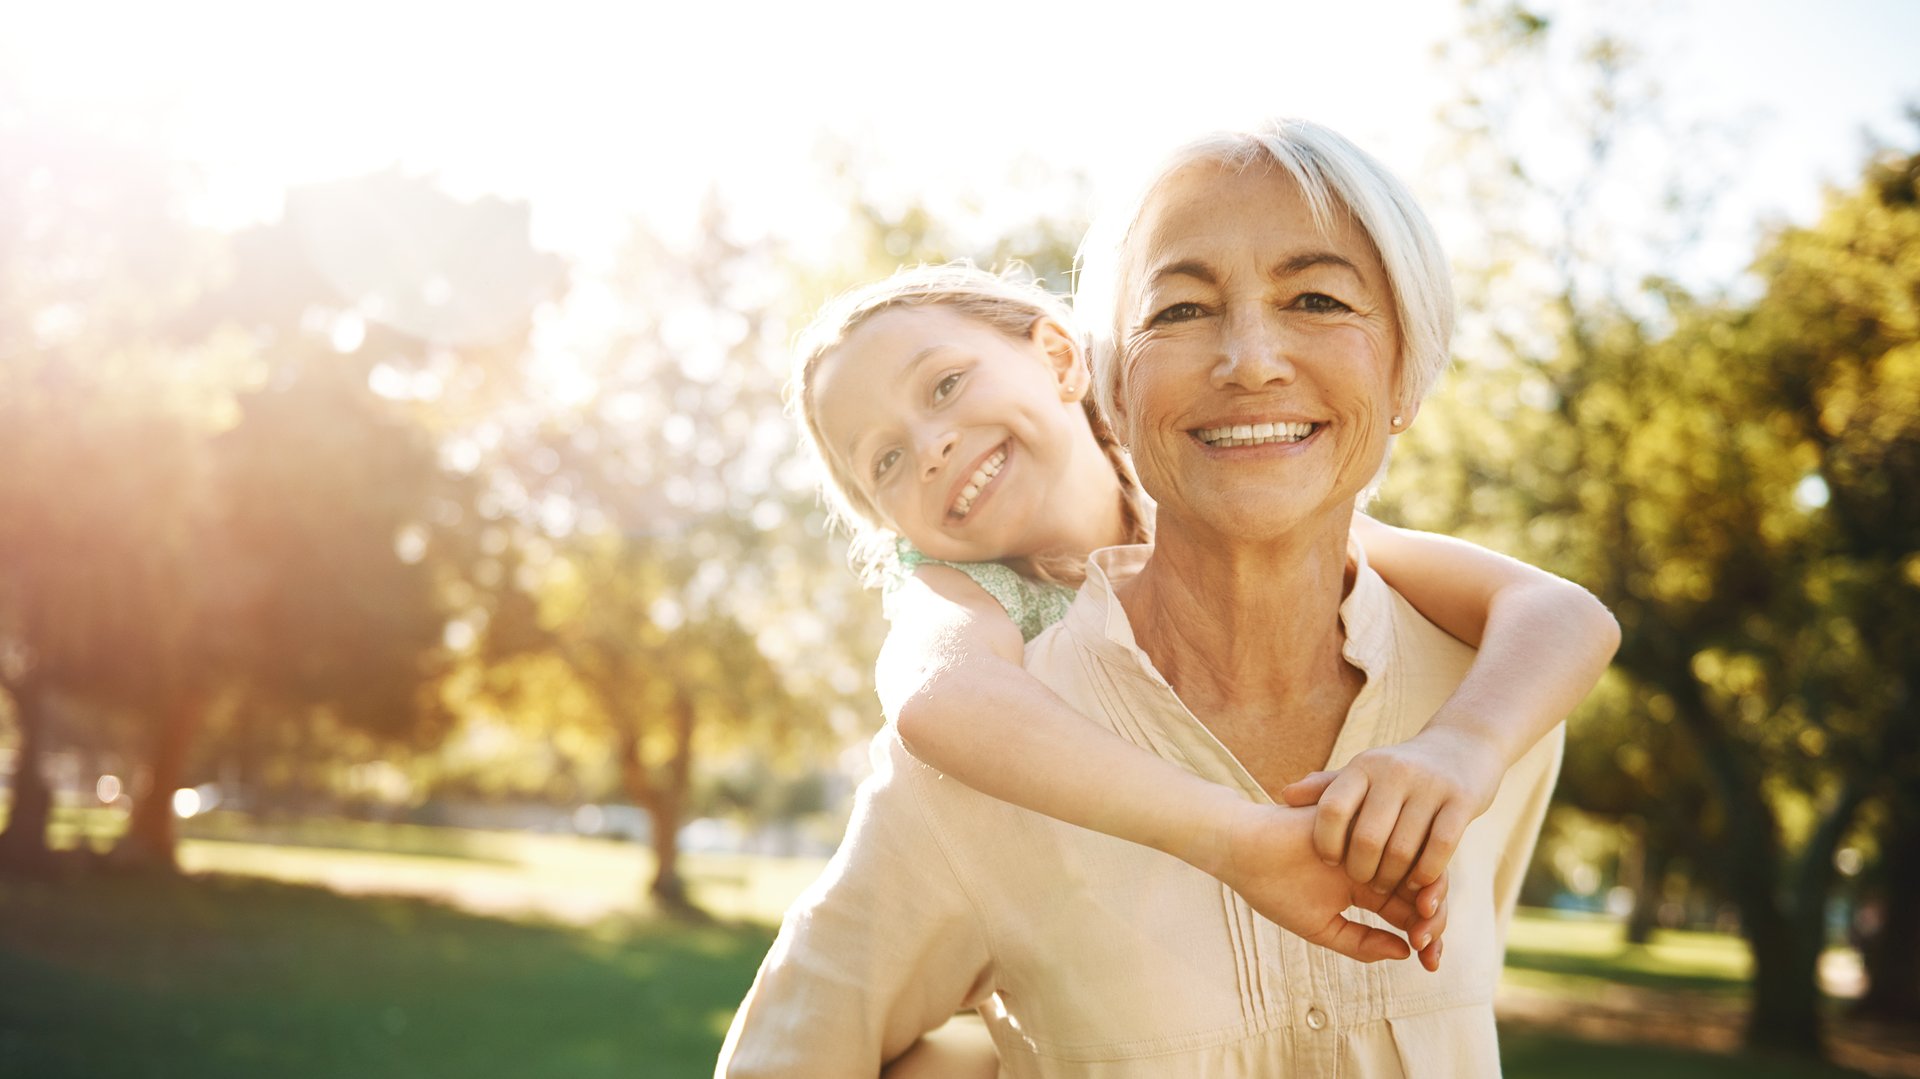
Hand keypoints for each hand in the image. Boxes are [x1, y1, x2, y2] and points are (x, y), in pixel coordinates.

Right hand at [1216, 801, 1449, 968]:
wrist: (1243, 849)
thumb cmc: (1274, 889)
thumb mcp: (1320, 926)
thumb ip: (1361, 942)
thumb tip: (1406, 953)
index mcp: (1366, 888)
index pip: (1406, 911)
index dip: (1425, 937)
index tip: (1431, 963)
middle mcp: (1375, 862)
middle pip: (1420, 889)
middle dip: (1433, 919)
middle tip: (1430, 943)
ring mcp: (1372, 841)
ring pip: (1417, 865)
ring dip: (1429, 894)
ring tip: (1425, 920)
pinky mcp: (1367, 820)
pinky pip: (1402, 840)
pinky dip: (1415, 866)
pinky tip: (1416, 892)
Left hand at [1280, 725, 1504, 895]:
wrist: (1463, 745)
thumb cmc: (1400, 771)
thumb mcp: (1363, 772)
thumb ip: (1326, 788)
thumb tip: (1285, 796)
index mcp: (1363, 767)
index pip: (1332, 809)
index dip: (1326, 842)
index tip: (1329, 861)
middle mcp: (1394, 773)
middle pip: (1367, 838)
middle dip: (1362, 870)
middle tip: (1364, 884)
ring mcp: (1430, 786)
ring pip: (1403, 848)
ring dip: (1393, 878)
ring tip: (1388, 888)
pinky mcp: (1462, 801)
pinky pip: (1440, 848)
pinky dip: (1426, 873)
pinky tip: (1419, 884)